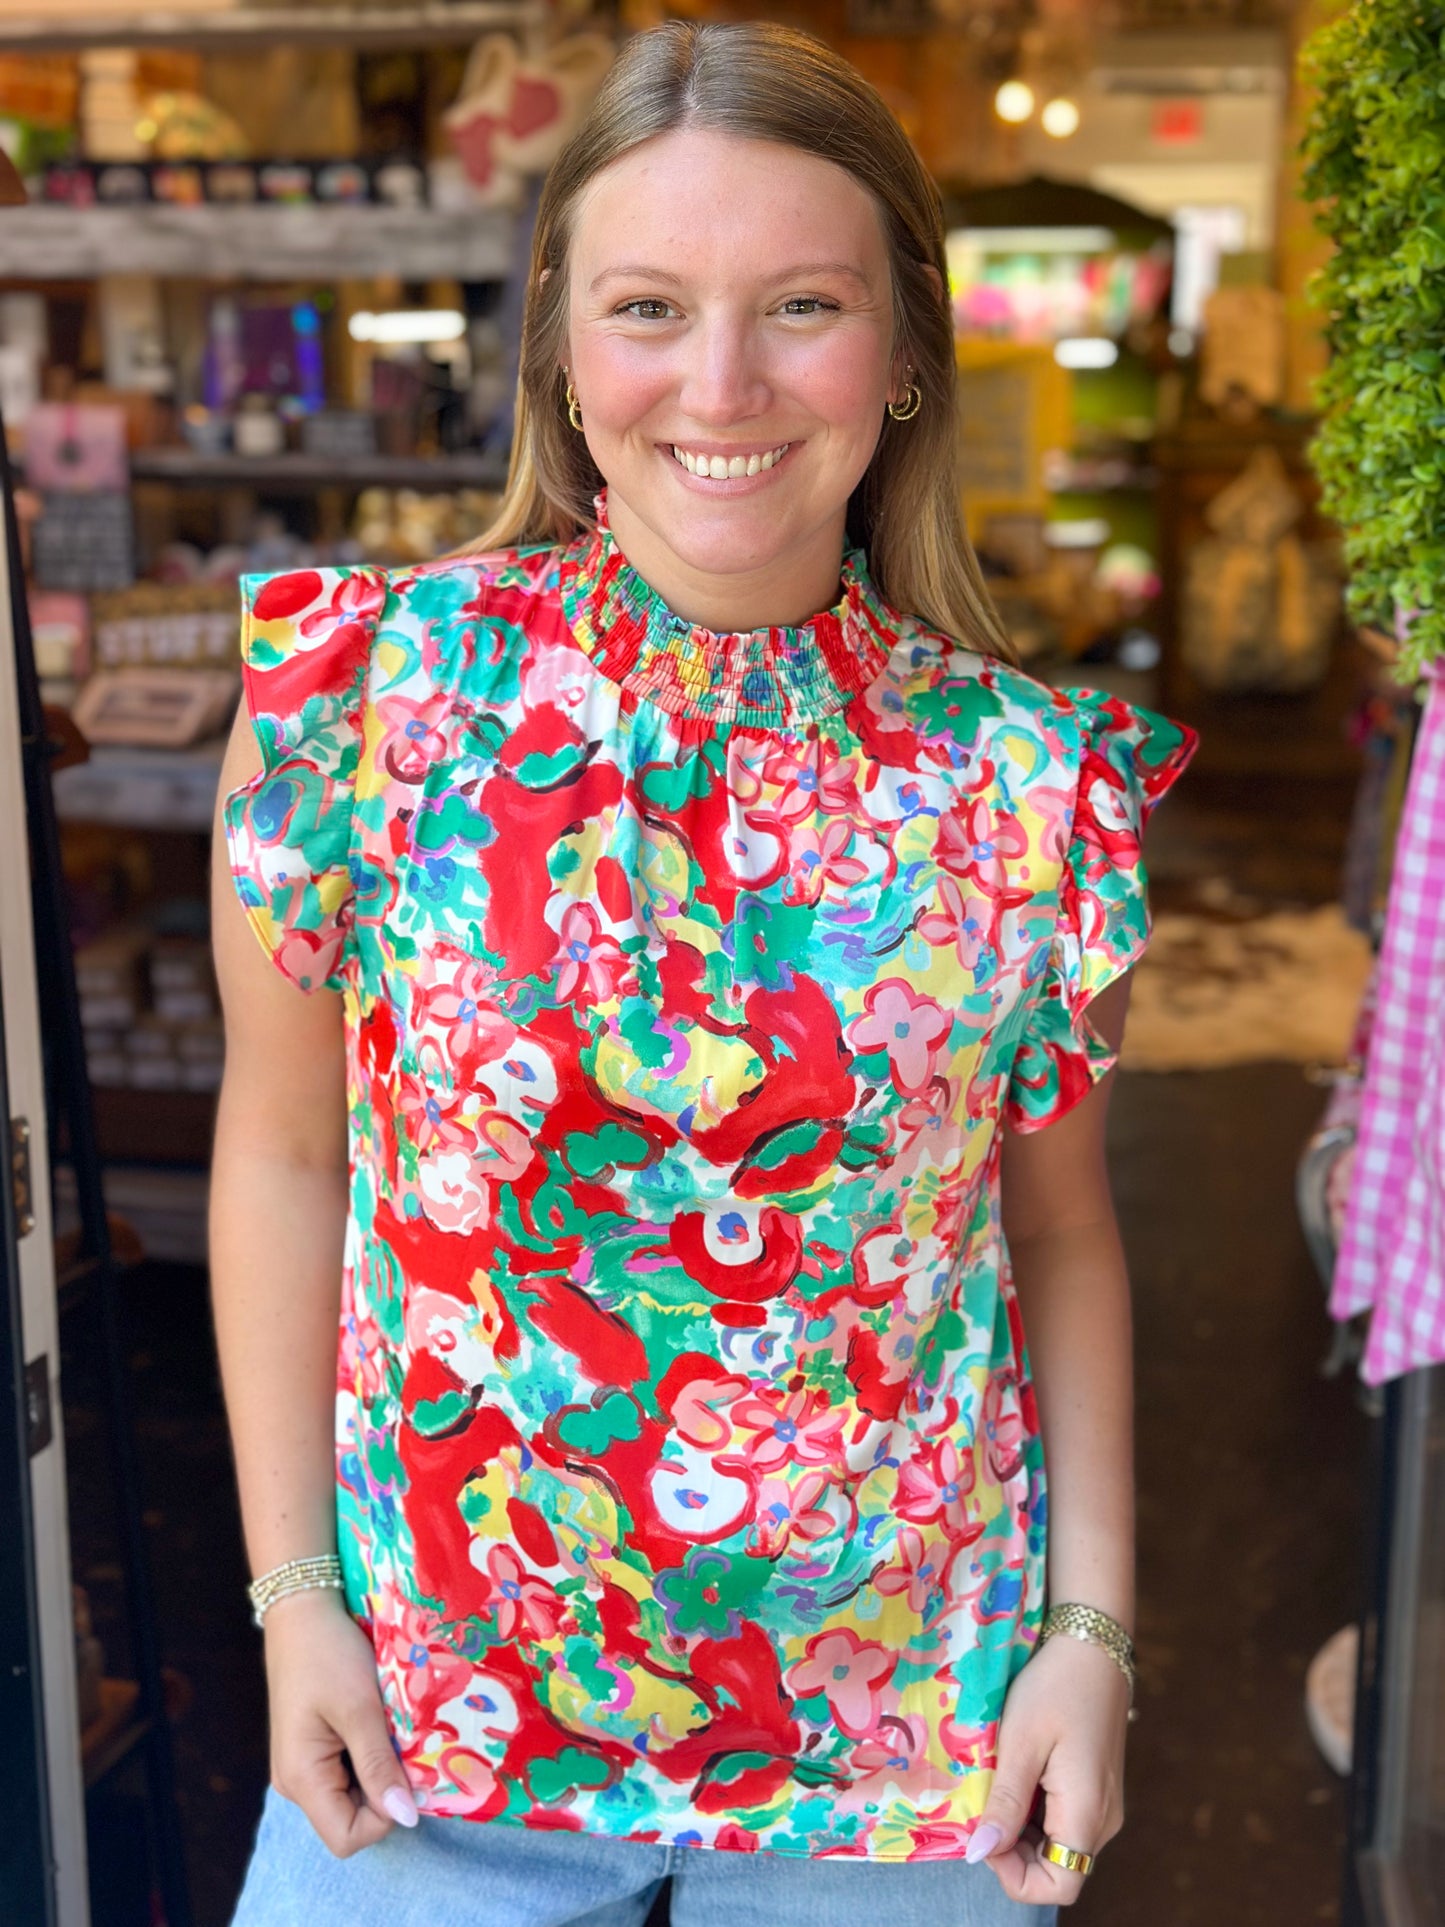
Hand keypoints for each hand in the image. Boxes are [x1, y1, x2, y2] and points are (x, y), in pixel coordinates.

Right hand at [262, 1586, 419, 1856]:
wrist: (303, 1609)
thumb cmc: (328, 1654)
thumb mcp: (360, 1708)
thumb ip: (379, 1765)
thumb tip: (406, 1818)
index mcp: (302, 1779)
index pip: (347, 1837)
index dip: (384, 1817)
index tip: (408, 1772)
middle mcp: (297, 1783)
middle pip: (350, 1818)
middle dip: (386, 1790)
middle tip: (404, 1743)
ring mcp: (304, 1765)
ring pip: (353, 1794)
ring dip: (381, 1769)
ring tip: (392, 1727)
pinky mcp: (314, 1748)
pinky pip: (348, 1771)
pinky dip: (371, 1755)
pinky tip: (380, 1722)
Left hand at [966, 1632, 1129, 1905]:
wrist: (1093, 1643)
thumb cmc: (1055, 1686)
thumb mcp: (1020, 1742)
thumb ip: (1005, 1803)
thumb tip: (980, 1854)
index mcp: (1088, 1813)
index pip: (1059, 1886)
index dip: (1015, 1876)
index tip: (984, 1836)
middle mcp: (1104, 1820)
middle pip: (1057, 1869)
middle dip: (1012, 1852)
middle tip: (982, 1807)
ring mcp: (1104, 1804)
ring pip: (1058, 1845)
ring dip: (1020, 1831)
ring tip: (994, 1786)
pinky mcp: (1097, 1788)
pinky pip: (1064, 1820)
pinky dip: (1034, 1813)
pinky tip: (1014, 1776)